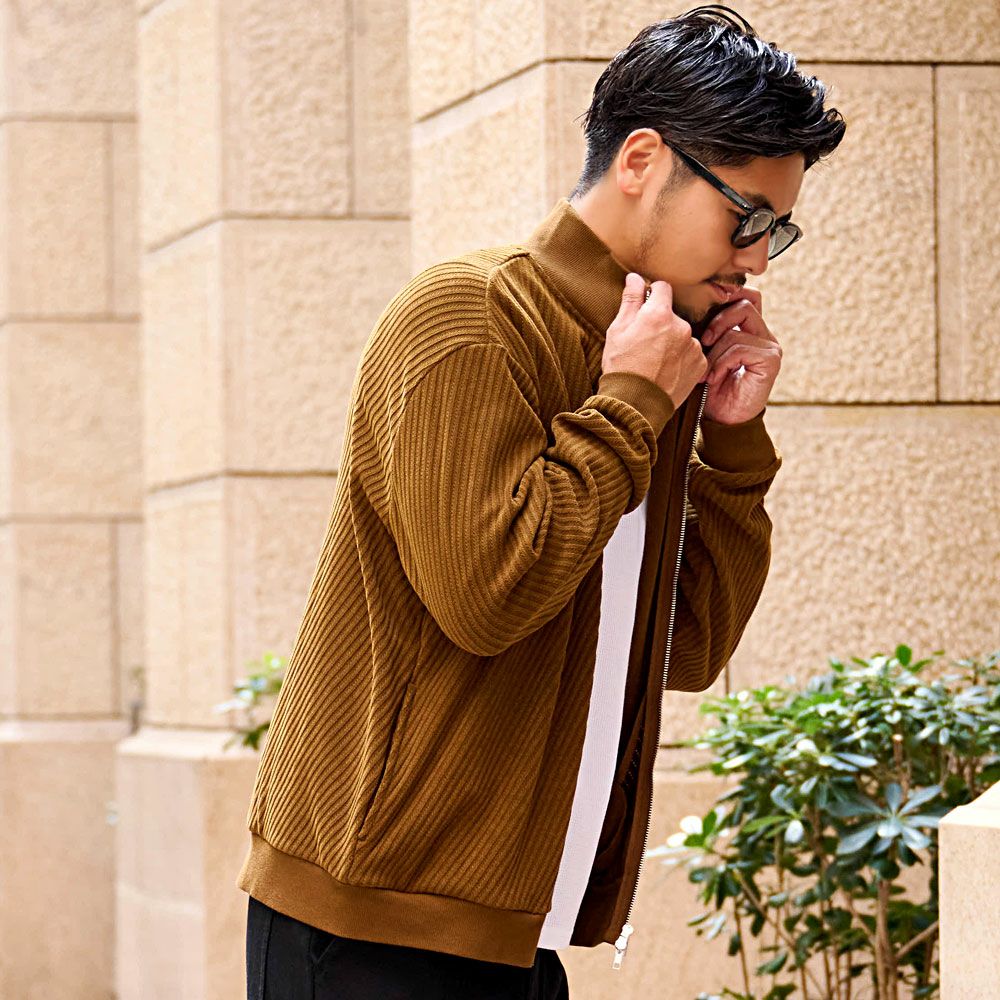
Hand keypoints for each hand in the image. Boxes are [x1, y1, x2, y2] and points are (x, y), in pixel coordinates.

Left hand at [699, 286, 781, 424]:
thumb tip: (691, 303)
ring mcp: (770, 347)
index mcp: (749, 329)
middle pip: (744, 304)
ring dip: (714, 352)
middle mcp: (763, 335)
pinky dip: (722, 362)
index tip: (702, 312)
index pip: (746, 297)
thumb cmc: (708, 387)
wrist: (721, 420)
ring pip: (736, 330)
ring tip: (706, 372)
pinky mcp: (771, 360)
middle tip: (702, 341)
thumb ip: (706, 329)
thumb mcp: (703, 353)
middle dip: (718, 320)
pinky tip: (715, 378)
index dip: (726, 298)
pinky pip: (740, 347)